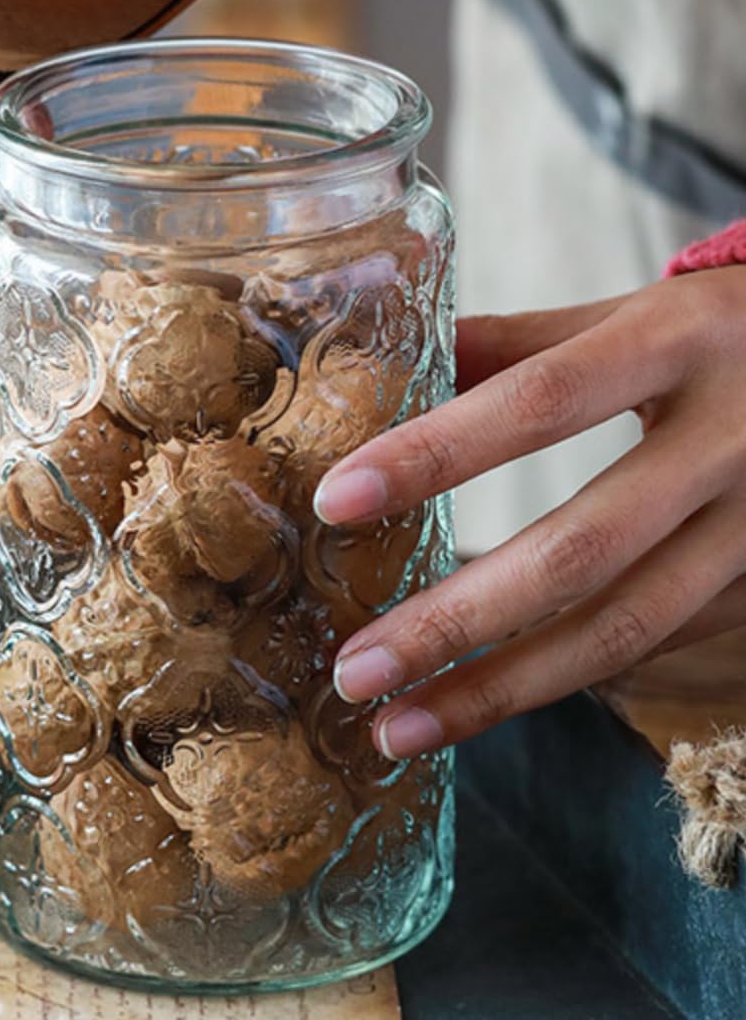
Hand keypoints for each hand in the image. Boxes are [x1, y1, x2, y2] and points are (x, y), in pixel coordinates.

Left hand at [314, 267, 745, 758]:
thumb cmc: (723, 334)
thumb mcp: (630, 314)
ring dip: (499, 691)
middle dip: (456, 622)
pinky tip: (479, 704)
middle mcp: (730, 443)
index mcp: (678, 344)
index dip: (438, 454)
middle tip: (354, 670)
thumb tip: (384, 366)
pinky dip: (558, 677)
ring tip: (395, 730)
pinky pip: (648, 643)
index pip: (541, 402)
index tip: (337, 500)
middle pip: (581, 550)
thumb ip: (514, 343)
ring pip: (622, 629)